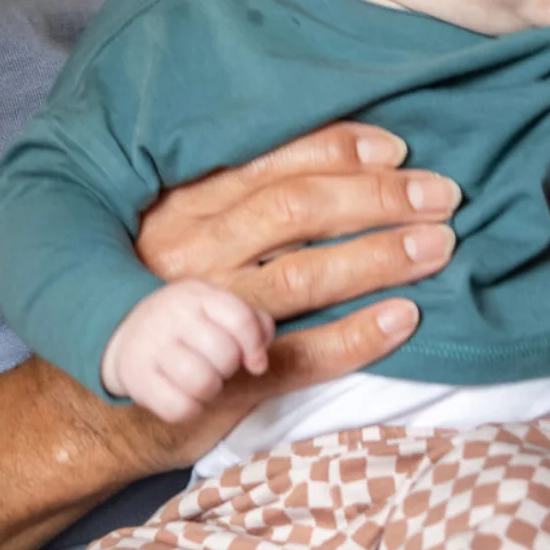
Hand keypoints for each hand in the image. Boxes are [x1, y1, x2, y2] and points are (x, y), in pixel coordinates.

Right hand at [100, 281, 273, 422]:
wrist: (124, 332)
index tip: (254, 361)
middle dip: (228, 368)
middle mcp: (172, 316)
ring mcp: (151, 347)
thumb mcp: (215, 307)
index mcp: (197, 295)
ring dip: (210, 390)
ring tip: (200, 381)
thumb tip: (259, 360)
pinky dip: (190, 409)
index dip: (255, 346)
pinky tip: (184, 396)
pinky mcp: (137, 379)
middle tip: (214, 365)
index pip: (241, 319)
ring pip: (204, 383)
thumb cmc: (185, 324)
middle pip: (225, 355)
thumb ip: (250, 323)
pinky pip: (180, 408)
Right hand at [121, 121, 449, 467]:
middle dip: (377, 199)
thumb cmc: (161, 290)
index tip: (398, 151)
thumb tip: (342, 154)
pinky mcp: (227, 379)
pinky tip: (404, 319)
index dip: (341, 152)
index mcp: (183, 205)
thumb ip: (239, 191)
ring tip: (437, 246)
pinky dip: (356, 335)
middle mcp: (193, 255)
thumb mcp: (182, 224)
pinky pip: (300, 355)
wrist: (107, 398)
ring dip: (378, 258)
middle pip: (297, 213)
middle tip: (441, 197)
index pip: (273, 164)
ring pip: (302, 276)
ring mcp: (209, 318)